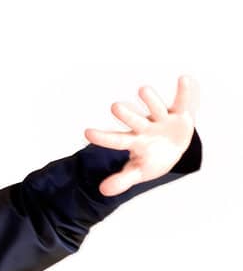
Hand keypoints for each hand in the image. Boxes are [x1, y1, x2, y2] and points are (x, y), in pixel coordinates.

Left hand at [84, 75, 199, 196]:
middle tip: (114, 107)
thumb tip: (103, 191)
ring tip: (142, 90)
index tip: (87, 133)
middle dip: (126, 115)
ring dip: (151, 100)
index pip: (117, 140)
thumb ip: (122, 180)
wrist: (175, 148)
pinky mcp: (179, 114)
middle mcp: (145, 127)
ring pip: (156, 109)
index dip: (103, 138)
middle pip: (135, 121)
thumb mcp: (139, 172)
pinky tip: (184, 79)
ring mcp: (162, 119)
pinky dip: (184, 91)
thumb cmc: (152, 159)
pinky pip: (182, 102)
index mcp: (134, 142)